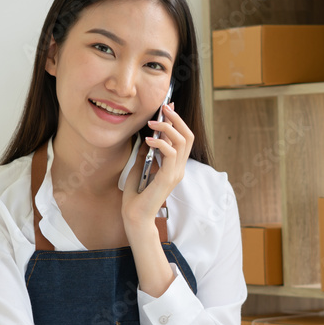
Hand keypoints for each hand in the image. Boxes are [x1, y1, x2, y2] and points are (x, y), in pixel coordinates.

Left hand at [121, 104, 193, 229]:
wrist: (135, 217)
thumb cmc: (136, 197)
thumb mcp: (140, 168)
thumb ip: (145, 153)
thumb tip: (147, 137)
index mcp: (174, 166)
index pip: (183, 139)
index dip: (177, 121)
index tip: (168, 107)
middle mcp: (178, 168)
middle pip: (188, 137)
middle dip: (177, 119)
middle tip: (164, 108)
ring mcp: (176, 173)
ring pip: (182, 141)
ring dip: (167, 128)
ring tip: (152, 123)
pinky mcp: (169, 178)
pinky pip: (170, 153)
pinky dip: (160, 143)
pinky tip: (148, 140)